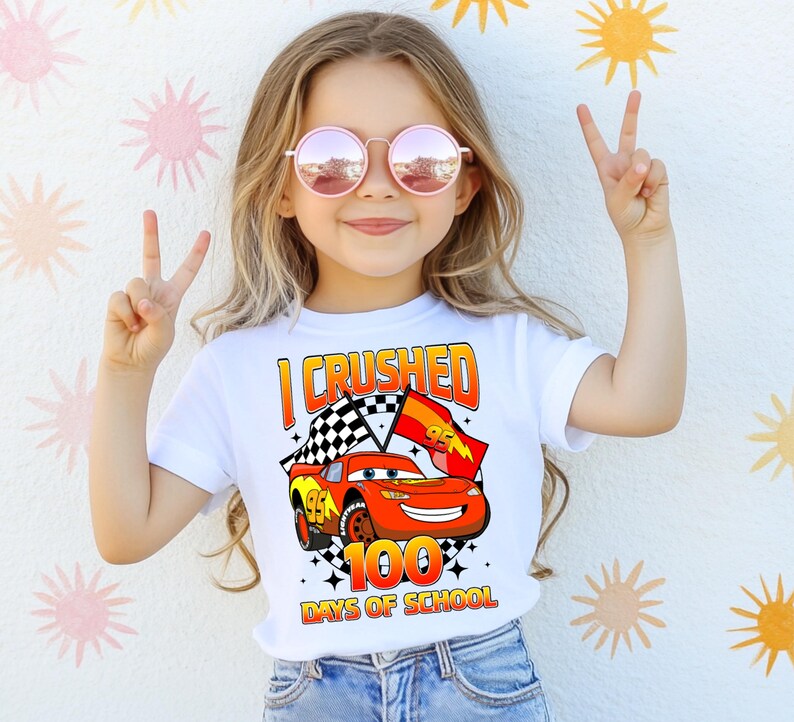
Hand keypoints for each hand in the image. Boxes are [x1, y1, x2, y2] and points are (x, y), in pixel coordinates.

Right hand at [101, 210, 209, 373]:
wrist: (131, 361)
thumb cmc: (153, 347)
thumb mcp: (164, 332)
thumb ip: (157, 314)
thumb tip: (141, 300)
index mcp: (172, 294)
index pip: (187, 270)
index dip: (196, 253)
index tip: (206, 233)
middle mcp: (153, 288)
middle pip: (151, 255)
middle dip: (150, 233)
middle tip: (149, 211)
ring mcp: (133, 292)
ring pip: (136, 283)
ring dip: (139, 305)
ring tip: (140, 324)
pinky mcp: (117, 300)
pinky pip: (120, 298)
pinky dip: (126, 315)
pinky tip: (129, 327)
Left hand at [576, 90, 671, 246]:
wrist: (644, 229)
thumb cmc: (625, 216)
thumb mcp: (617, 199)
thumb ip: (628, 180)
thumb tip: (642, 164)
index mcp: (607, 168)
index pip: (595, 144)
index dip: (588, 126)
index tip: (581, 107)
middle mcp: (625, 162)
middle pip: (628, 132)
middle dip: (631, 112)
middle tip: (635, 93)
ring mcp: (642, 165)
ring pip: (642, 154)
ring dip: (641, 174)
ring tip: (640, 192)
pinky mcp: (658, 171)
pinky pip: (656, 166)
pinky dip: (653, 180)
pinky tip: (650, 193)